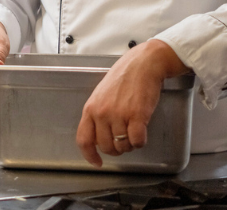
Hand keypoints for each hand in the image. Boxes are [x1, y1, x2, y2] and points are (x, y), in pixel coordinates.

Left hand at [75, 40, 188, 166]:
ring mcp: (119, 114)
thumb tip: (99, 137)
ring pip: (123, 146)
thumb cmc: (124, 77)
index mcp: (90, 108)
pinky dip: (141, 141)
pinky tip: (142, 131)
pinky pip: (137, 141)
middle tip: (124, 140)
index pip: (84, 139)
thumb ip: (97, 114)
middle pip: (106, 147)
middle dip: (117, 149)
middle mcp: (102, 113)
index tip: (97, 162)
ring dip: (130, 144)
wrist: (143, 64)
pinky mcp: (137, 115)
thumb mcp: (101, 94)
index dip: (89, 155)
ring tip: (134, 130)